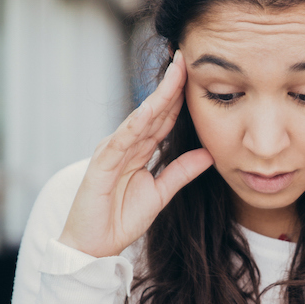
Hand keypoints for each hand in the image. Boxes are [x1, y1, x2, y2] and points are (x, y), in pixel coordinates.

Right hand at [58, 51, 213, 257]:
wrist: (95, 246)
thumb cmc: (120, 218)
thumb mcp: (160, 193)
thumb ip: (181, 171)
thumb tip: (209, 153)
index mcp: (140, 149)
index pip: (164, 117)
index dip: (180, 96)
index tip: (196, 73)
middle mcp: (125, 144)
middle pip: (153, 110)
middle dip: (171, 84)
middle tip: (187, 57)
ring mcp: (112, 151)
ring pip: (140, 118)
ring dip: (157, 95)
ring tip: (175, 72)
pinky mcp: (101, 164)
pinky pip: (121, 140)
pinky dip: (135, 124)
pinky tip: (149, 108)